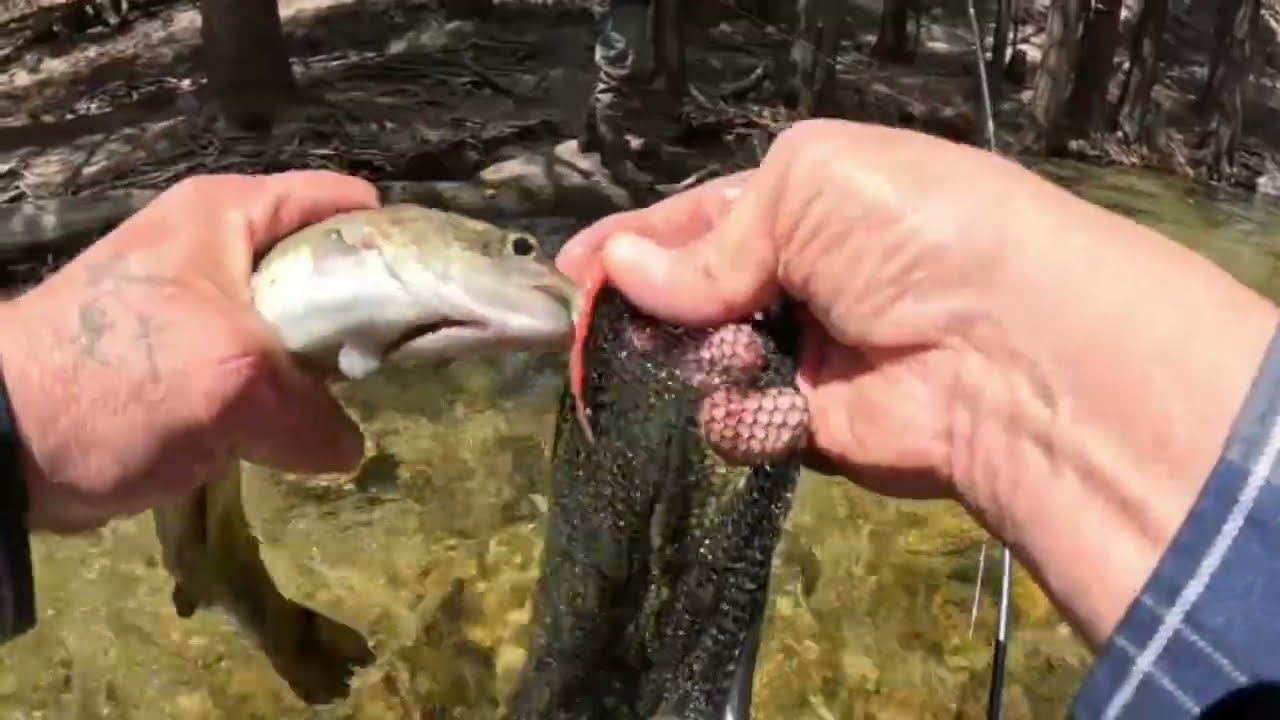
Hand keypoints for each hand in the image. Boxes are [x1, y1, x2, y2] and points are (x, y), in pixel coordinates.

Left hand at [0, 171, 378, 532]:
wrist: (4, 447)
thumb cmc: (118, 380)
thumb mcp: (231, 382)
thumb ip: (311, 412)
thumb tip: (345, 447)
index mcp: (230, 214)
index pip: (345, 203)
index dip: (395, 247)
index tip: (430, 303)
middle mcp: (223, 247)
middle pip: (330, 267)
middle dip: (367, 318)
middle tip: (395, 369)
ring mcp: (209, 306)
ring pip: (302, 327)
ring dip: (329, 369)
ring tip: (353, 404)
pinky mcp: (195, 360)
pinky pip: (270, 369)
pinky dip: (292, 398)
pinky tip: (307, 429)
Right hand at [558, 119, 1278, 644]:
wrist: (1013, 350)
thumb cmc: (916, 233)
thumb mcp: (808, 188)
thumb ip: (711, 239)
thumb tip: (622, 273)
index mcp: (803, 203)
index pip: (696, 221)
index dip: (634, 243)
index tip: (575, 270)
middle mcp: (800, 277)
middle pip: (686, 295)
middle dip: (641, 307)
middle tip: (593, 326)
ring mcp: (802, 353)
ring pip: (698, 360)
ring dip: (690, 355)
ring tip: (720, 350)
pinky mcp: (810, 426)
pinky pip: (736, 420)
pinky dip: (736, 411)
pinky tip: (765, 398)